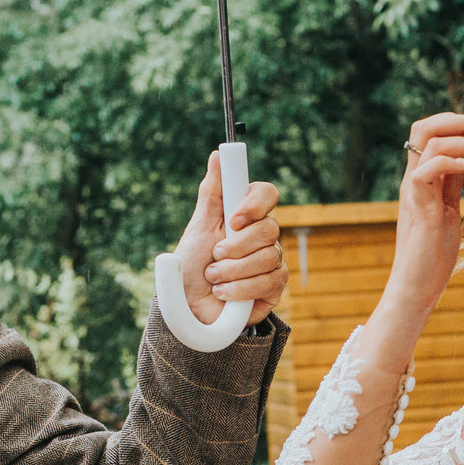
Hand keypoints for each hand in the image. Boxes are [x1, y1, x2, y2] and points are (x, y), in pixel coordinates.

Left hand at [178, 158, 285, 323]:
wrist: (188, 309)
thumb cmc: (192, 267)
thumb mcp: (198, 227)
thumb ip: (211, 193)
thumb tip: (217, 155)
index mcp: (245, 216)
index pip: (267, 194)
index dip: (255, 203)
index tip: (234, 219)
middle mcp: (262, 236)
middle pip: (269, 228)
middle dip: (236, 246)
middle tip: (214, 256)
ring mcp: (272, 261)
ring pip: (269, 256)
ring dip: (233, 270)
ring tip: (214, 279)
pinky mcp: (275, 287)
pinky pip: (270, 280)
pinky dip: (241, 288)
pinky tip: (224, 293)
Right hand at [383, 113, 463, 324]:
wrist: (416, 288)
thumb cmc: (432, 255)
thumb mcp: (448, 210)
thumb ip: (451, 184)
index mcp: (422, 177)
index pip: (431, 132)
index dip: (461, 126)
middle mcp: (413, 179)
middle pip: (424, 125)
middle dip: (460, 122)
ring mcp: (413, 192)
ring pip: (428, 140)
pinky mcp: (418, 208)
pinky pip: (425, 170)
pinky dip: (450, 161)